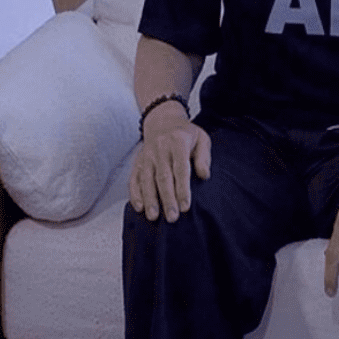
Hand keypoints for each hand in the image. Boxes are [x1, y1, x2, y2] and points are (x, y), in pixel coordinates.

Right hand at [128, 103, 211, 222]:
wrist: (163, 121)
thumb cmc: (186, 134)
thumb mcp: (201, 139)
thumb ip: (204, 157)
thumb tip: (204, 175)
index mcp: (178, 142)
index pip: (180, 169)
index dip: (182, 189)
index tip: (185, 207)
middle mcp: (160, 148)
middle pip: (163, 177)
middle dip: (167, 199)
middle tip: (172, 218)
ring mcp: (147, 155)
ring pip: (147, 179)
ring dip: (150, 199)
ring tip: (153, 217)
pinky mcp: (138, 161)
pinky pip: (134, 178)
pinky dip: (135, 193)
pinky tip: (139, 207)